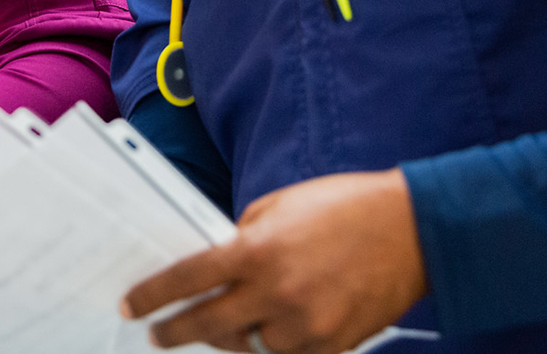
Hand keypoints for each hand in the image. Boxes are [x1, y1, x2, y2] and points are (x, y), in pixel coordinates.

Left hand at [123, 170, 426, 353]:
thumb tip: (216, 265)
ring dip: (230, 339)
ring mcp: (307, 325)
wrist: (413, 228)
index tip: (133, 306)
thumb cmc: (345, 207)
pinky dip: (274, 347)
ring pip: (248, 348)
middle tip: (158, 334)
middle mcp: (277, 291)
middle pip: (207, 325)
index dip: (153, 295)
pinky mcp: (335, 345)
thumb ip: (244, 238)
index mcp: (258, 249)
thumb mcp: (280, 206)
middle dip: (175, 332)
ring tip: (222, 328)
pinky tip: (268, 335)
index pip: (188, 278)